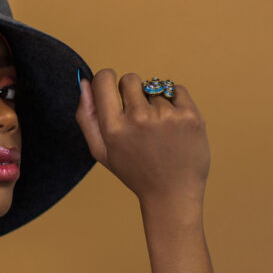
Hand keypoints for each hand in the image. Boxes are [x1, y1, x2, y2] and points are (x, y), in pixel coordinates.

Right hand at [76, 70, 209, 206]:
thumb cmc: (135, 172)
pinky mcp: (190, 115)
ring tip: (159, 130)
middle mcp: (139, 118)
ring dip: (156, 103)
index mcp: (113, 128)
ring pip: (155, 87)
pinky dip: (175, 102)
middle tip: (139, 118)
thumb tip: (83, 81)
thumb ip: (86, 116)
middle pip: (130, 79)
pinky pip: (177, 89)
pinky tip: (173, 125)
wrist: (172, 194)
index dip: (107, 80)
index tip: (113, 89)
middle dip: (132, 92)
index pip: (104, 79)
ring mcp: (166, 116)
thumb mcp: (101, 151)